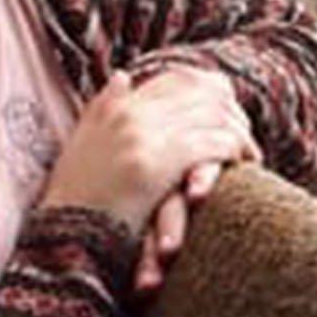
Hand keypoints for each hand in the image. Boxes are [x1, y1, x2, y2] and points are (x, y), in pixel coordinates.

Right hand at [38, 67, 257, 269]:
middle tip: (246, 134)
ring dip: (238, 134)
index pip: (177, 78)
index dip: (210, 90)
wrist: (68, 240)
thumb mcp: (84, 144)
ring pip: (212, 115)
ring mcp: (141, 134)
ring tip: (249, 153)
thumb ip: (104, 107)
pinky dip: (234, 151)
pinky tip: (243, 165)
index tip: (229, 110)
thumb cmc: (78, 201)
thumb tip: (123, 76)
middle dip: (231, 112)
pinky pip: (211, 143)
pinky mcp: (156, 161)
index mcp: (116, 107)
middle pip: (200, 92)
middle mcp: (128, 112)